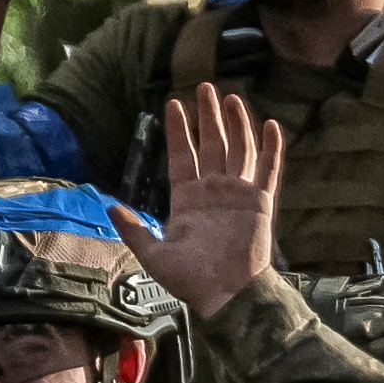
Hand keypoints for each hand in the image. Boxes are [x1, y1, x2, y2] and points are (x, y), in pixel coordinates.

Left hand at [109, 83, 283, 321]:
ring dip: (237, 124)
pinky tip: (272, 125)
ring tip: (233, 97)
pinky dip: (271, 148)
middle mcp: (214, 191)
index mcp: (188, 199)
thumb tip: (110, 208)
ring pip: (239, 150)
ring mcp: (239, 195)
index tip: (174, 103)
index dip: (179, 129)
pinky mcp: (261, 203)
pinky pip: (268, 170)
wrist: (227, 295)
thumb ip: (135, 230)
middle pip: (211, 144)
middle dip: (208, 116)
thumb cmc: (191, 280)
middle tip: (205, 87)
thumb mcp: (154, 254)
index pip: (182, 155)